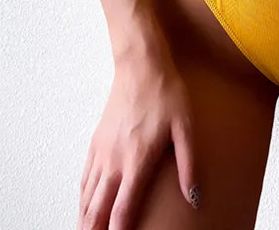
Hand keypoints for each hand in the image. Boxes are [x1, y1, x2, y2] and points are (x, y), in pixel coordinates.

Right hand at [77, 43, 199, 228]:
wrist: (140, 65)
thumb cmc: (166, 93)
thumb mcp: (185, 128)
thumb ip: (189, 165)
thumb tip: (195, 198)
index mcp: (137, 161)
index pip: (122, 211)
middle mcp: (114, 160)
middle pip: (97, 210)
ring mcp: (102, 151)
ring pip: (88, 196)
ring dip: (85, 219)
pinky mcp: (96, 141)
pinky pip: (85, 178)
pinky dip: (83, 198)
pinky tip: (85, 205)